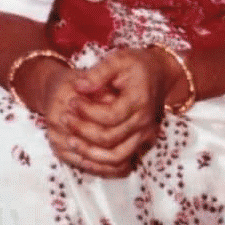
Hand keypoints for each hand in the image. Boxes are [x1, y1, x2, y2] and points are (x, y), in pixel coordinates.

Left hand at [46, 49, 167, 176]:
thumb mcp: (118, 59)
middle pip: (111, 139)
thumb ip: (98, 73)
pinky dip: (103, 164)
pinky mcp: (142, 142)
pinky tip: (84, 156)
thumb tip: (79, 87)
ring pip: (117, 157)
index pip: (110, 116)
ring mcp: (145, 135)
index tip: (70, 101)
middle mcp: (144, 122)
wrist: (160, 74)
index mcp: (139, 101)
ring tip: (70, 140)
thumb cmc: (136, 64)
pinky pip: (123, 162)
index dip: (86, 111)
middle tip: (64, 119)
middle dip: (83, 131)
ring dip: (90, 152)